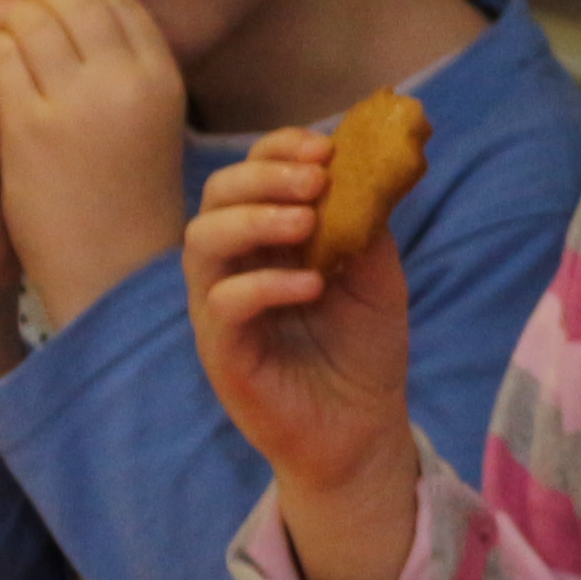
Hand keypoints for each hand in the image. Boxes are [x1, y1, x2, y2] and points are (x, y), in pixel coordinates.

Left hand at [0, 0, 194, 333]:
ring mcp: (79, 101)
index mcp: (161, 73)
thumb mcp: (150, 116)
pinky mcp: (32, 126)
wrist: (112, 270)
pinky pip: (2, 54)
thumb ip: (128, 59)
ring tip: (7, 46)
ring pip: (29, 16)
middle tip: (23, 20)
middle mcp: (127, 79)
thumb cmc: (129, 190)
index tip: (54, 4)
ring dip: (9, 21)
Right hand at [184, 128, 420, 579]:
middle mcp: (233, 268)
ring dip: (254, 220)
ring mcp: (220, 311)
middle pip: (216, 198)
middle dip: (263, 176)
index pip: (251, 176)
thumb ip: (366, 224)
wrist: (364, 431)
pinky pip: (223, 305)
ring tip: (307, 221)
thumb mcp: (377, 276)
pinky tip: (310, 283)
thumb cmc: (363, 351)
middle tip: (314, 179)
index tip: (325, 148)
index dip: (279, 151)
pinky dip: (264, 284)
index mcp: (265, 241)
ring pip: (203, 243)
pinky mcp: (223, 354)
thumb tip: (369, 165)